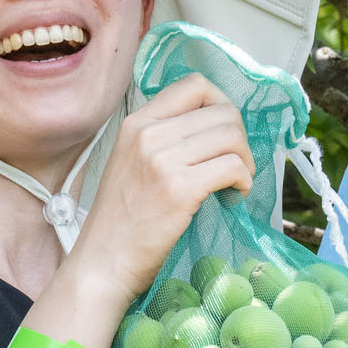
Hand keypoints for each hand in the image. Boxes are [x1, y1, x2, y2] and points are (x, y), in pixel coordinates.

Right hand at [58, 74, 251, 306]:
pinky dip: (243, 180)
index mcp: (137, 122)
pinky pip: (232, 167)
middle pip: (222, 110)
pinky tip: (234, 194)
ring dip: (245, 160)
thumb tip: (213, 127)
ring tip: (235, 182)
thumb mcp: (130, 161)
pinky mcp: (180, 190)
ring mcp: (163, 160)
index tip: (223, 133)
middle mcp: (148, 134)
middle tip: (235, 164)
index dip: (221, 104)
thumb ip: (162, 138)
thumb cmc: (121, 219)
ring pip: (232, 136)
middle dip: (240, 137)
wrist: (102, 262)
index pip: (194, 85)